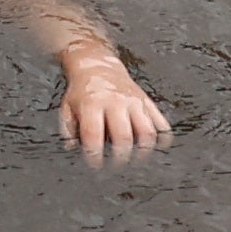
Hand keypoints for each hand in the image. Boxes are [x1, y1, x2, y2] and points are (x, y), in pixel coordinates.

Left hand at [57, 48, 172, 160]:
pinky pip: (161, 122)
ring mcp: (134, 101)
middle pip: (124, 136)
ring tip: (138, 159)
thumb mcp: (67, 107)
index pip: (93, 134)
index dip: (94, 154)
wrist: (97, 66)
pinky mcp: (146, 101)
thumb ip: (68, 130)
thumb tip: (72, 150)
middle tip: (117, 166)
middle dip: (121, 157)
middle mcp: (115, 102)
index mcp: (92, 104)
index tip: (95, 165)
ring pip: (147, 131)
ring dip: (144, 150)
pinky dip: (162, 138)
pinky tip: (156, 147)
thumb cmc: (82, 91)